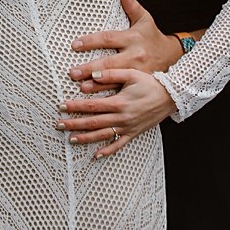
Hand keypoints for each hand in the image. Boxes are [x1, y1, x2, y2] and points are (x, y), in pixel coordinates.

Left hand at [58, 66, 175, 158]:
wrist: (171, 96)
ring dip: (85, 138)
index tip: (61, 106)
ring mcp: (127, 127)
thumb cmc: (150, 83)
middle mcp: (121, 117)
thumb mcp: (131, 74)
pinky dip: (107, 150)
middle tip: (58, 125)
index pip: (91, 106)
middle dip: (74, 124)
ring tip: (71, 139)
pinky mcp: (134, 133)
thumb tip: (92, 75)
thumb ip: (111, 74)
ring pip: (102, 135)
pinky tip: (96, 155)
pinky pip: (119, 144)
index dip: (74, 106)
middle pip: (93, 122)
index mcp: (119, 102)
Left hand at [67, 0, 180, 88]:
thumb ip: (133, 7)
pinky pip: (123, 90)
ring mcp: (139, 72)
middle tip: (73, 72)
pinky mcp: (140, 83)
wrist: (175, 57)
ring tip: (82, 88)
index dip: (91, 41)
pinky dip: (110, 96)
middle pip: (109, 62)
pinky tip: (98, 102)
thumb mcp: (146, 21)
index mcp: (133, 38)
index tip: (75, 45)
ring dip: (98, 86)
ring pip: (116, 79)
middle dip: (90, 68)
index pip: (108, 38)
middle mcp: (136, 55)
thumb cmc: (154, 38)